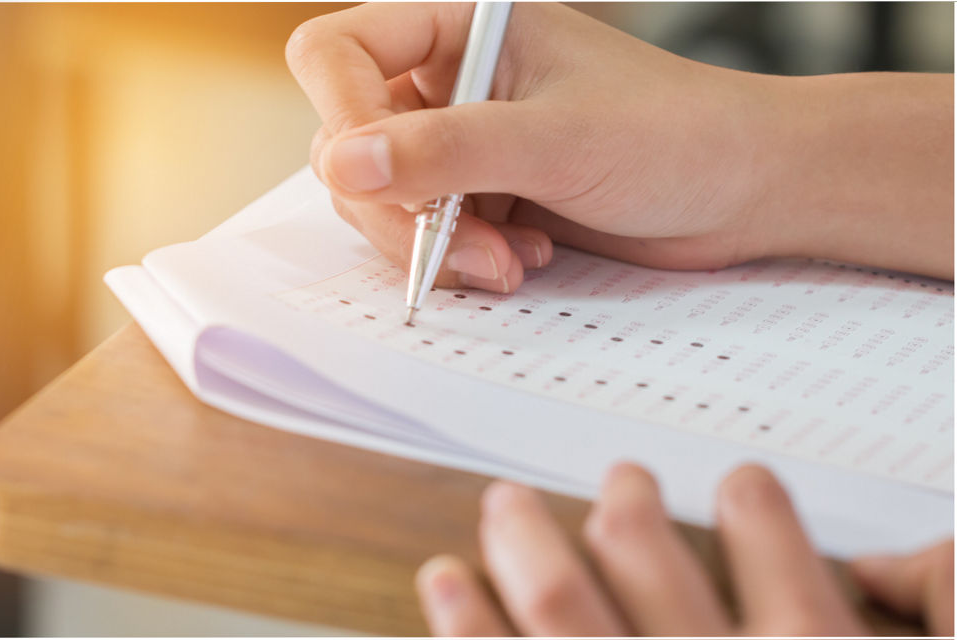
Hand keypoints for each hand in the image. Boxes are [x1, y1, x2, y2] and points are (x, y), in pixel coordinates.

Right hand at [287, 3, 953, 289]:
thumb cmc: (672, 135)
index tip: (374, 175)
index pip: (338, 55)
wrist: (744, 190)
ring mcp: (458, 144)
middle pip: (348, 144)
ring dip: (434, 246)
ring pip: (380, 201)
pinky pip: (423, 237)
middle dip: (399, 208)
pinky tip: (526, 258)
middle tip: (462, 244)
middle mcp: (447, 83)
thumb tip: (341, 162)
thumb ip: (443, 150)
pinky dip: (462, 261)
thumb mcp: (554, 140)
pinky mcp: (477, 197)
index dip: (341, 113)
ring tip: (510, 260)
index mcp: (458, 30)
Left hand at [414, 463, 954, 635]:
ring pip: (562, 605)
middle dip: (624, 509)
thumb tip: (904, 569)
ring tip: (509, 508)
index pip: (775, 550)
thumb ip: (947, 616)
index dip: (757, 509)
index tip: (744, 489)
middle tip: (620, 486)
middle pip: (643, 558)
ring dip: (526, 541)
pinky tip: (447, 587)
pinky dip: (466, 626)